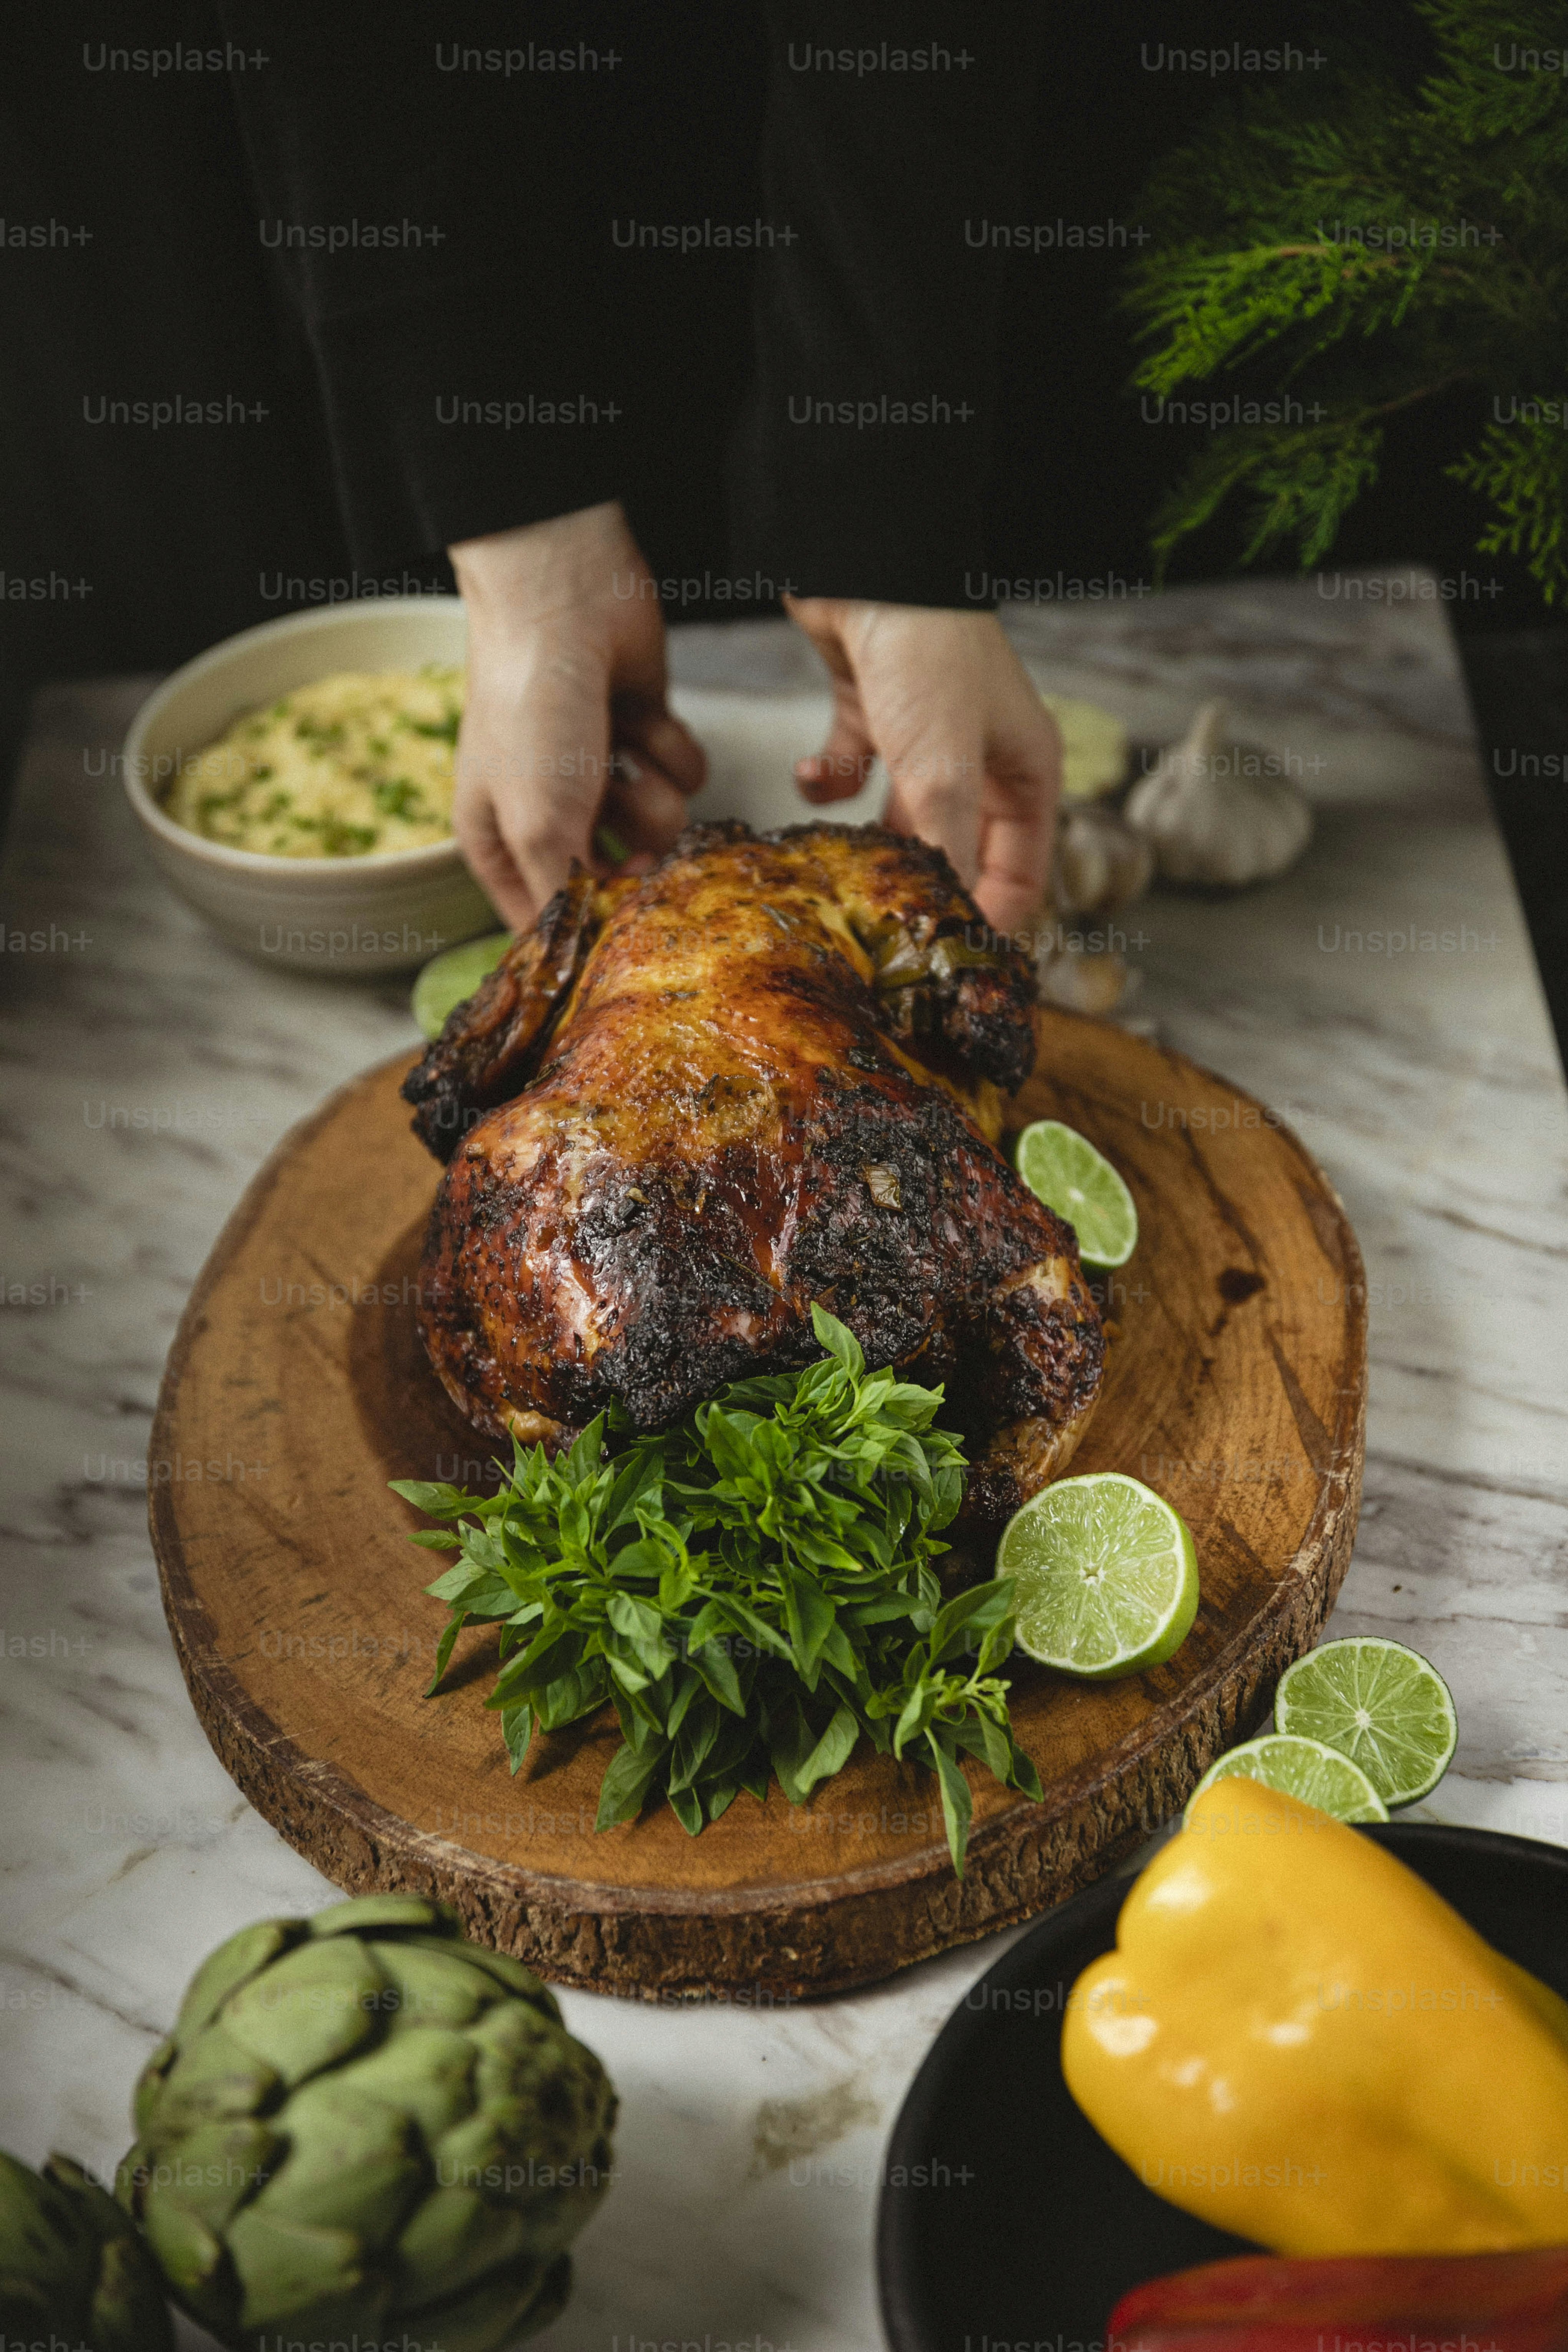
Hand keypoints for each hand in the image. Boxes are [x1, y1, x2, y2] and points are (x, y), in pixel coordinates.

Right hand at [448, 502, 706, 926]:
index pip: (545, 921)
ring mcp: (604, 774)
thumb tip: (585, 952)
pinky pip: (687, 777)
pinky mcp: (649, 738)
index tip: (613, 930)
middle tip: (620, 822)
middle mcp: (553, 813)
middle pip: (618, 881)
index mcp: (502, 842)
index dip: (583, 932)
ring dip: (652, 791)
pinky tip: (640, 717)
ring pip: (664, 829)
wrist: (566, 600)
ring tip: (621, 751)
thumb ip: (563, 896)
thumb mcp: (536, 821)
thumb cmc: (531, 709)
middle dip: (631, 853)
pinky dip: (669, 748)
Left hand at [784, 597, 1061, 934]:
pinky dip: (829, 783)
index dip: (993, 922)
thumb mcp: (943, 767)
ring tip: (838, 870)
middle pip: (959, 850)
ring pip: (901, 817)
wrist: (868, 560)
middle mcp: (982, 758)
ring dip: (869, 842)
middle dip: (921, 886)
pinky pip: (853, 771)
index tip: (952, 965)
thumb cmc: (928, 655)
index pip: (1022, 873)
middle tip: (880, 932)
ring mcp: (926, 737)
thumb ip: (948, 848)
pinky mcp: (873, 713)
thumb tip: (948, 926)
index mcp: (1024, 773)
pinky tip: (809, 782)